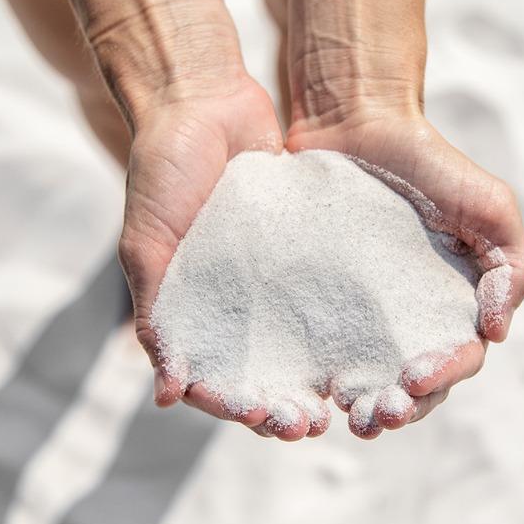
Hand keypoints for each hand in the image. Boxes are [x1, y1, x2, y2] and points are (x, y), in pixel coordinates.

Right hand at [119, 77, 329, 440]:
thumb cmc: (162, 169)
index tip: (262, 418)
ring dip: (317, 380)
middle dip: (283, 406)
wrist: (203, 100)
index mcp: (191, 313)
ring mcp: (271, 284)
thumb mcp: (149, 242)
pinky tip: (374, 347)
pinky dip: (346, 328)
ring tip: (346, 401)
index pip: (211, 380)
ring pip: (299, 348)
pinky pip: (329, 299)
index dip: (235, 406)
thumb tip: (167, 396)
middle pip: (261, 376)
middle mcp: (233, 307)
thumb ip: (157, 312)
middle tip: (312, 424)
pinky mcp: (306, 255)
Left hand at [286, 109, 523, 437]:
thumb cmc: (432, 163)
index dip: (443, 378)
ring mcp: (364, 316)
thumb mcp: (491, 205)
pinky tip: (302, 387)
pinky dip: (315, 377)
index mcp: (456, 307)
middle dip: (400, 410)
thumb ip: (515, 266)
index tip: (415, 379)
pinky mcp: (320, 304)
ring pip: (367, 379)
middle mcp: (412, 321)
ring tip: (343, 417)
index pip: (459, 361)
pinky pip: (319, 350)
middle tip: (374, 419)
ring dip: (361, 407)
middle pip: (413, 387)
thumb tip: (497, 331)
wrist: (357, 123)